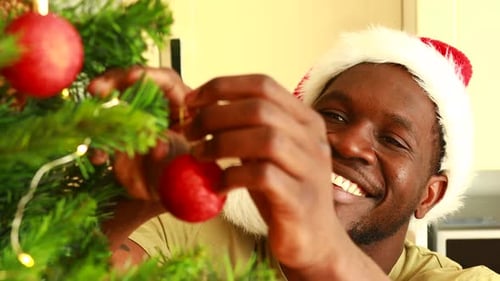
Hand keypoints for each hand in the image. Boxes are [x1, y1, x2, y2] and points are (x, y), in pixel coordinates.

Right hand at [88, 66, 190, 199]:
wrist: (174, 193)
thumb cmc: (188, 170)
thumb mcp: (186, 157)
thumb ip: (174, 148)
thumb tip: (158, 145)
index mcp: (180, 103)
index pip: (166, 81)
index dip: (150, 76)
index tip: (133, 77)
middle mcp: (155, 105)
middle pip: (132, 83)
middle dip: (113, 82)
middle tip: (97, 90)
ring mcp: (133, 119)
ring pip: (111, 103)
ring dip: (98, 109)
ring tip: (89, 120)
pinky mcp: (117, 138)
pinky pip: (102, 135)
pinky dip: (97, 145)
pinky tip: (99, 158)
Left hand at [183, 74, 341, 273]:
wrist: (314, 240)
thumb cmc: (283, 193)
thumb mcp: (267, 154)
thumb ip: (246, 130)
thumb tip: (202, 109)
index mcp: (305, 120)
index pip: (263, 84)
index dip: (222, 87)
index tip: (191, 101)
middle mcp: (313, 139)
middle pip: (260, 108)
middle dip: (214, 115)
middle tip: (189, 131)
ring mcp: (310, 169)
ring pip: (266, 139)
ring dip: (222, 143)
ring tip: (199, 155)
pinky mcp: (301, 200)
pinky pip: (264, 176)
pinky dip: (234, 176)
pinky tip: (218, 186)